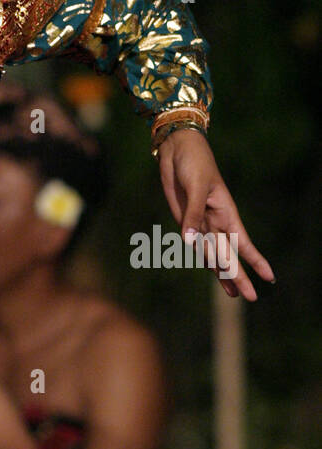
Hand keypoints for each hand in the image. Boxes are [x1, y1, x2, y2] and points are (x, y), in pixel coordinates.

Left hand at [157, 128, 274, 300]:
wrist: (177, 149)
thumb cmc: (194, 164)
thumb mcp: (196, 187)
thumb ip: (193, 215)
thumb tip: (190, 242)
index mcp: (225, 212)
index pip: (242, 242)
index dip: (255, 261)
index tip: (270, 278)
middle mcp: (215, 221)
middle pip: (228, 254)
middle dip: (238, 276)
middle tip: (250, 298)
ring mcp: (200, 222)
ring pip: (213, 254)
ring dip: (222, 274)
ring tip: (233, 294)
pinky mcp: (185, 219)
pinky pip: (196, 243)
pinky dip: (204, 258)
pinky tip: (213, 271)